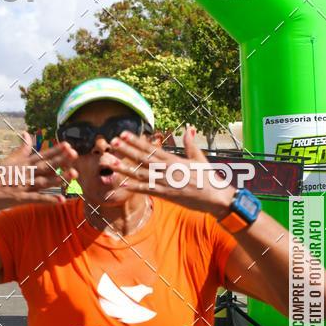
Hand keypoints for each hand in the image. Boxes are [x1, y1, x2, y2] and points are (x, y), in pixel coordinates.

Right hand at [0, 132, 77, 210]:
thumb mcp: (9, 159)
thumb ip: (21, 148)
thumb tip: (27, 134)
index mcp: (23, 164)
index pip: (42, 156)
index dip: (55, 151)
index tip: (68, 144)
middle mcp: (25, 173)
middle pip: (46, 166)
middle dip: (61, 160)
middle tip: (75, 154)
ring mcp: (22, 185)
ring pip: (44, 181)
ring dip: (59, 178)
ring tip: (74, 174)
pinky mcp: (19, 198)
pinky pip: (36, 199)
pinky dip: (48, 199)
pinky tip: (61, 200)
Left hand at [107, 126, 234, 217]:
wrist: (215, 197)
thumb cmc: (208, 178)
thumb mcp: (199, 158)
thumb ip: (191, 143)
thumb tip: (189, 128)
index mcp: (174, 159)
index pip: (151, 147)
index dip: (136, 140)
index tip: (123, 134)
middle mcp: (167, 169)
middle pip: (142, 157)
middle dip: (126, 149)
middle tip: (111, 142)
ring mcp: (166, 182)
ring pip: (141, 173)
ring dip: (124, 167)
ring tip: (110, 161)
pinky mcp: (166, 195)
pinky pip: (147, 190)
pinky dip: (134, 186)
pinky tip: (121, 183)